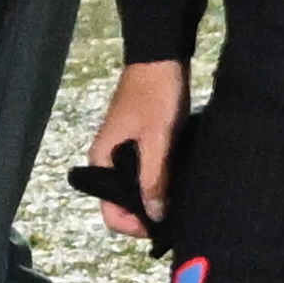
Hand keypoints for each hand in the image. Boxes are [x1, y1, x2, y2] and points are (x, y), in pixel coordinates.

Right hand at [89, 58, 186, 239]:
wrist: (161, 55)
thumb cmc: (156, 93)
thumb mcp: (157, 138)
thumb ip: (154, 178)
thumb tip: (154, 215)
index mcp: (101, 160)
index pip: (109, 212)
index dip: (133, 225)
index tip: (161, 227)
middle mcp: (108, 159)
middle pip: (123, 202)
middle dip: (146, 214)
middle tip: (176, 218)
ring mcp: (124, 150)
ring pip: (137, 187)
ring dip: (155, 198)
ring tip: (182, 203)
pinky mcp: (140, 141)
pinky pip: (147, 172)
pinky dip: (161, 181)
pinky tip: (181, 182)